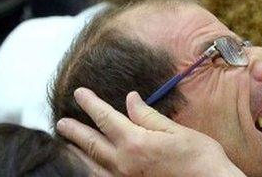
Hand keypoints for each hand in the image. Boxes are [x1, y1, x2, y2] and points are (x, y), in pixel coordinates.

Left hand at [56, 88, 245, 176]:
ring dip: (78, 152)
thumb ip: (148, 116)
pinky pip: (104, 176)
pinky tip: (90, 165)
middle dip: (75, 130)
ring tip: (68, 144)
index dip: (91, 104)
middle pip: (92, 143)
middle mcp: (124, 163)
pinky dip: (92, 169)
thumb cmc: (200, 157)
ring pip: (93, 164)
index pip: (106, 118)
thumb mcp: (175, 131)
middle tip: (61, 122)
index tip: (79, 93)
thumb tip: (131, 100)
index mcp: (136, 142)